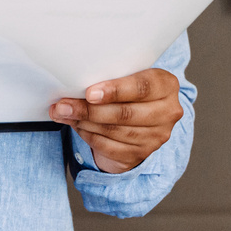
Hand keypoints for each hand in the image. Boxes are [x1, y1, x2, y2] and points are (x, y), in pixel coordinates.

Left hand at [52, 68, 181, 173]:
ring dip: (83, 122)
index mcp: (166, 85)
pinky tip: (76, 125)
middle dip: (89, 109)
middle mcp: (167, 112)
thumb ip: (112, 76)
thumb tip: (73, 82)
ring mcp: (156, 137)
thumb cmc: (131, 91)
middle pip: (125, 113)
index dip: (115, 90)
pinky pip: (108, 147)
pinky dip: (88, 136)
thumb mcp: (129, 76)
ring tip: (64, 113)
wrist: (143, 119)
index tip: (90, 93)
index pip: (142, 87)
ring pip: (113, 131)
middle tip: (63, 105)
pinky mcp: (141, 154)